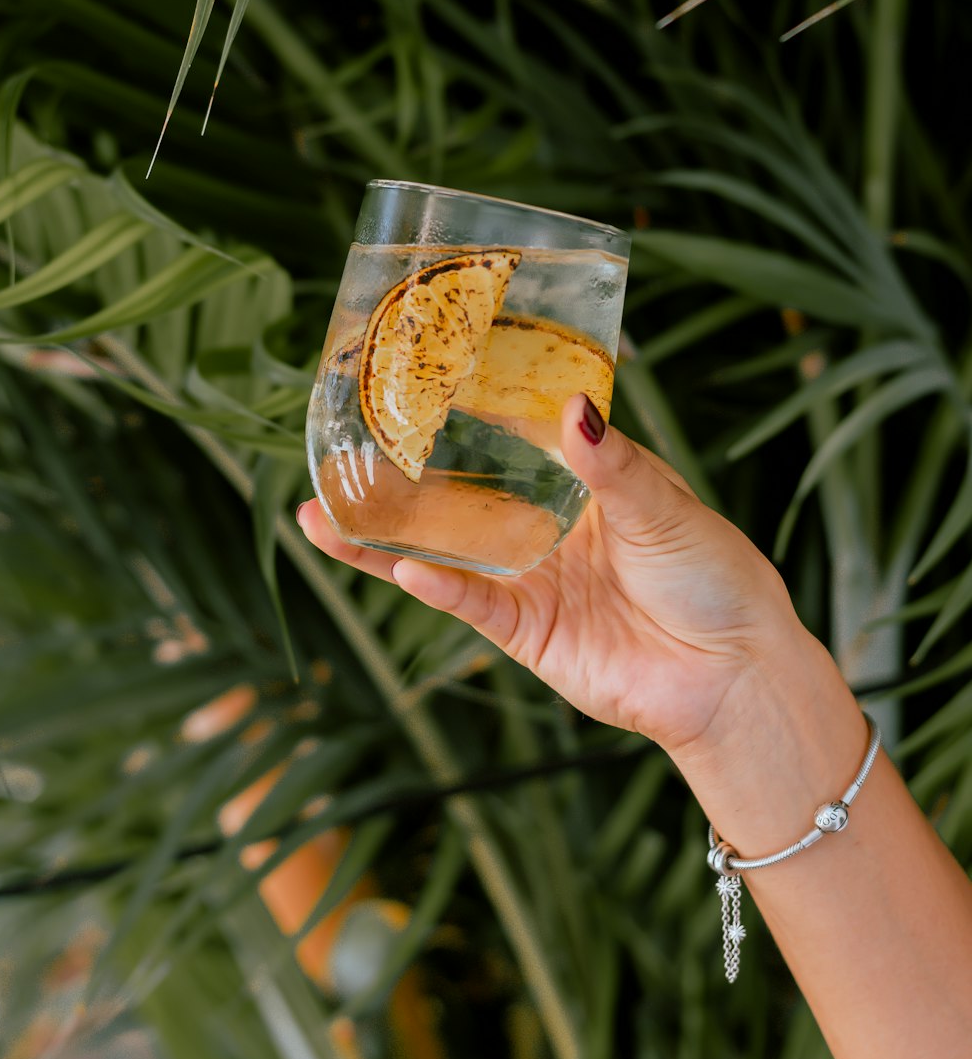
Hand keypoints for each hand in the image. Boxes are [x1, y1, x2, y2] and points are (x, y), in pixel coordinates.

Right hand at [298, 394, 802, 754]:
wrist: (737, 676)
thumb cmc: (719, 579)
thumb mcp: (665, 507)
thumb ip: (611, 464)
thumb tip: (574, 406)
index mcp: (581, 484)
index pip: (507, 439)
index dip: (461, 415)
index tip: (410, 382)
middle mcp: (544, 529)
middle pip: (455, 498)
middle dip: (396, 479)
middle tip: (336, 449)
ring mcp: (530, 581)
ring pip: (441, 553)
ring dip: (383, 539)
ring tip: (320, 515)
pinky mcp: (527, 633)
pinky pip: (471, 606)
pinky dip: (436, 588)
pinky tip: (400, 569)